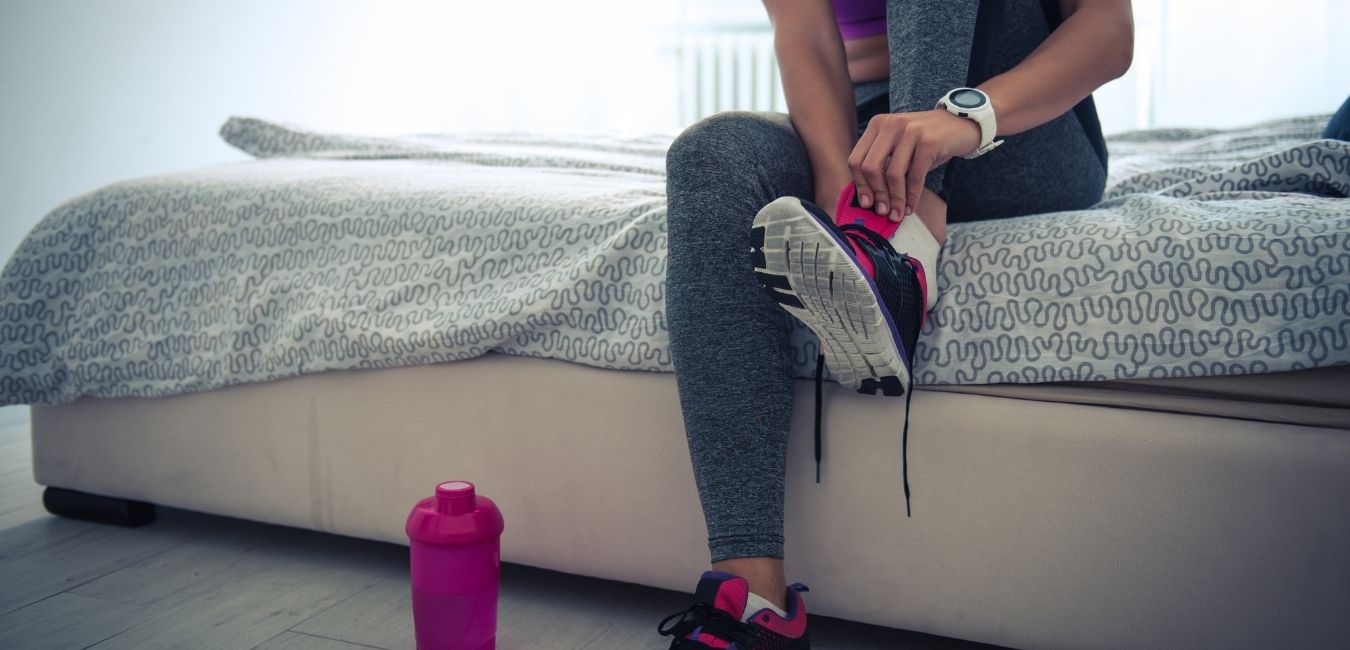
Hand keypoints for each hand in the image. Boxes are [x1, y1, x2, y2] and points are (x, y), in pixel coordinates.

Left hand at [848, 109, 980, 220]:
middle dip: (876, 194)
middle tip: (882, 212)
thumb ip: (882, 162)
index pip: (856, 159)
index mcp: (877, 124)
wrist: (962, 124)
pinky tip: (911, 208)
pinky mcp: (928, 142)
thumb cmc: (927, 141)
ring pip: (893, 174)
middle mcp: (890, 125)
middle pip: (870, 167)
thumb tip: (868, 197)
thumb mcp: (899, 145)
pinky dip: (912, 197)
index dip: (859, 184)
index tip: (866, 203)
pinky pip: (915, 177)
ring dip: (895, 200)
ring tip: (897, 214)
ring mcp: (909, 131)